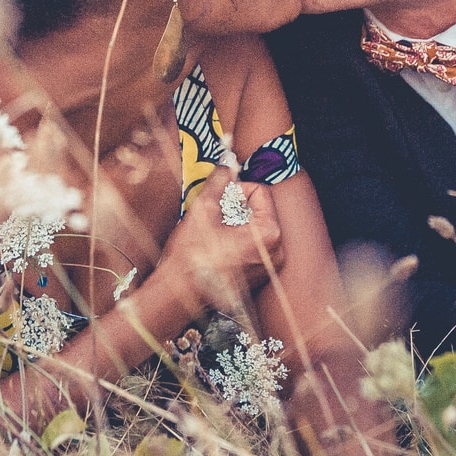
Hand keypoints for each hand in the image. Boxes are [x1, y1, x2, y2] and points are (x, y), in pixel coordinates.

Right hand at [154, 167, 282, 306]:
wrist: (179, 296)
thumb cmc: (191, 257)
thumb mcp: (203, 210)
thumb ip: (220, 180)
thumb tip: (227, 160)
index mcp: (270, 233)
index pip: (259, 191)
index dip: (235, 190)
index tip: (217, 201)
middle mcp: (276, 252)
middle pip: (260, 208)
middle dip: (235, 206)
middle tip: (213, 217)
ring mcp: (269, 266)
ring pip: (255, 225)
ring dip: (234, 222)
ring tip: (213, 234)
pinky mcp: (259, 275)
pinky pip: (252, 244)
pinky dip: (236, 239)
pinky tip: (216, 248)